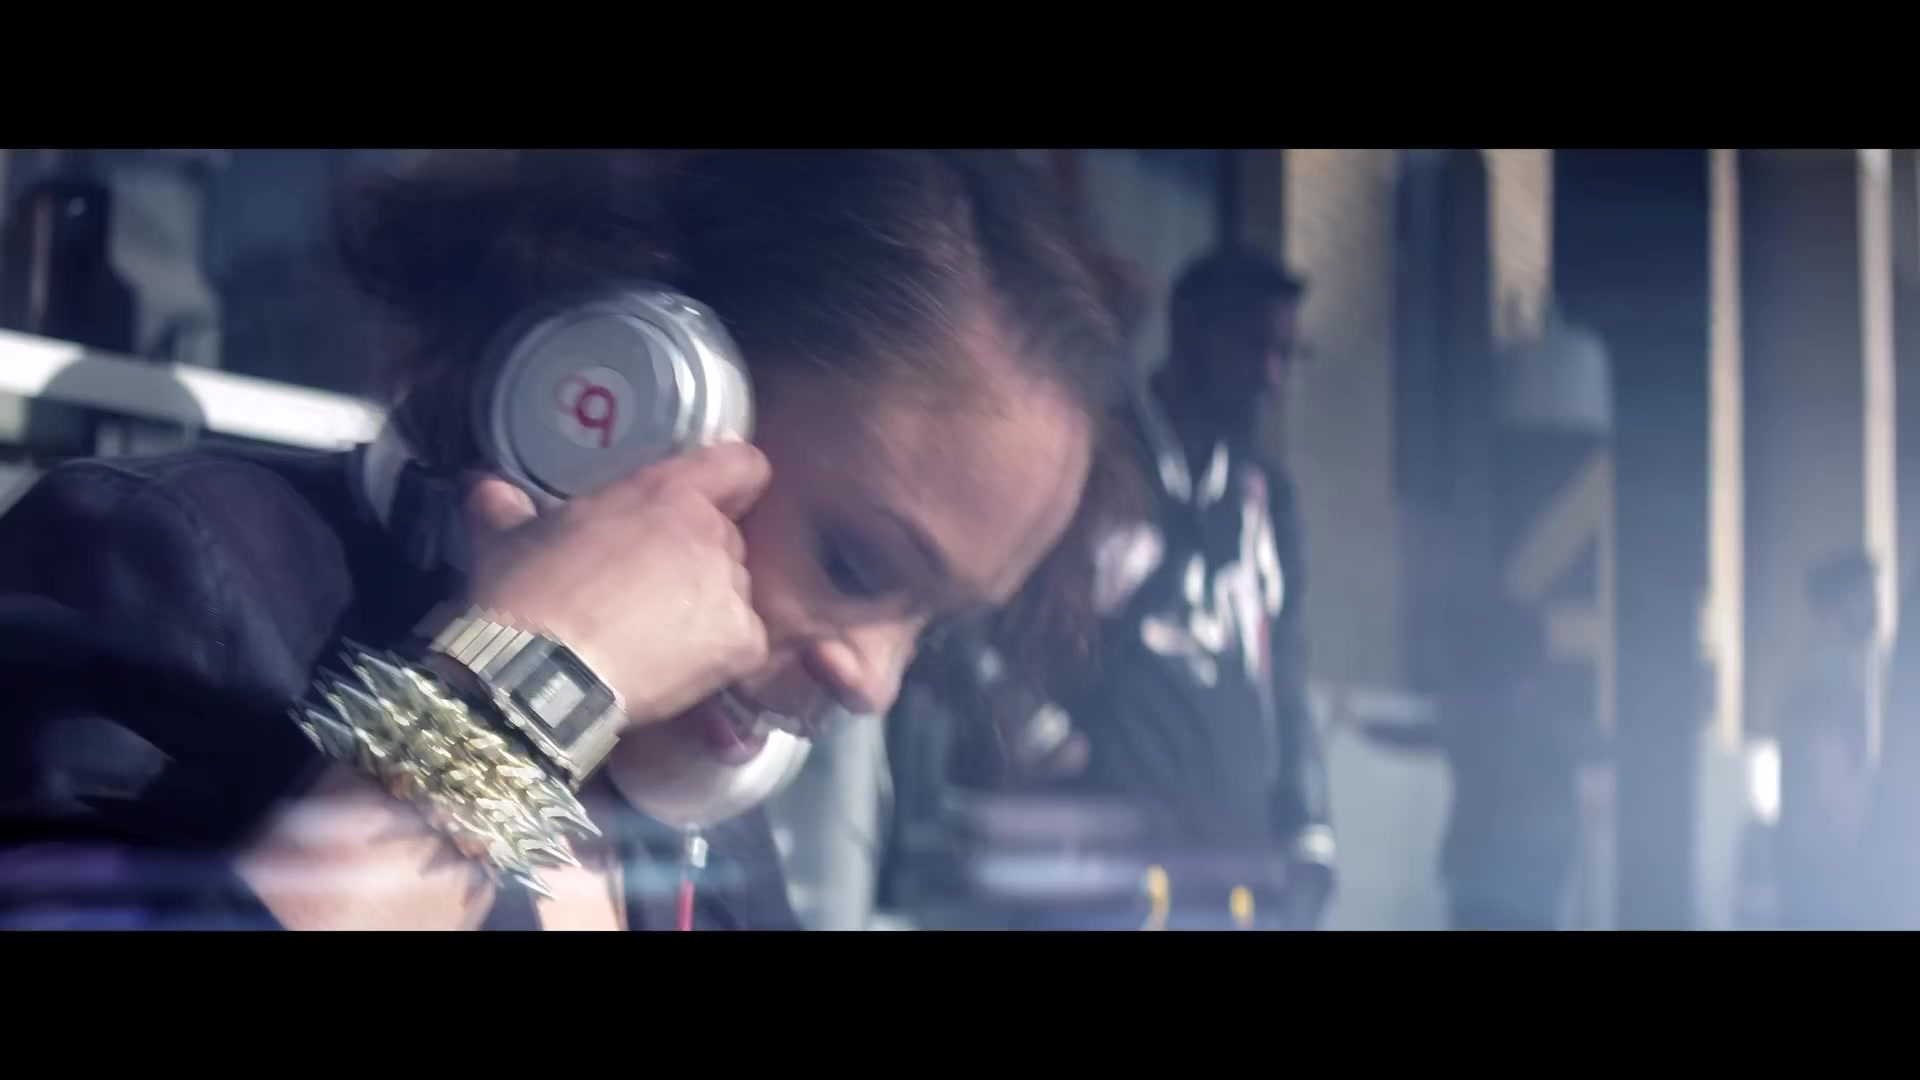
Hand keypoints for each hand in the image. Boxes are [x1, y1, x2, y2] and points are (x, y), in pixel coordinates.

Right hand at [461, 442, 771, 728]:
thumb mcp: (504, 539)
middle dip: (694, 558)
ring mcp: (731, 590)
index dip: (732, 480)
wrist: (538, 674)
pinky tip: (677, 669)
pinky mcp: (742, 644)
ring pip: (733, 591)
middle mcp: (711, 534)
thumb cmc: (526, 595)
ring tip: (654, 637)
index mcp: (667, 492)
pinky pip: (743, 644)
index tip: (711, 499)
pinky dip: (718, 658)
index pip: (741, 465)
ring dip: (704, 608)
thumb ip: (503, 505)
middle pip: (724, 538)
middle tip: (648, 587)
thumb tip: (482, 488)